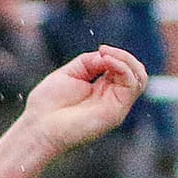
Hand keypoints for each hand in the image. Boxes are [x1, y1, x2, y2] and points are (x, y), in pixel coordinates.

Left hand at [22, 46, 147, 159]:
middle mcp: (110, 98)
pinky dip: (123, 68)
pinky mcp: (116, 112)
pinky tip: (107, 62)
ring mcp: (115, 106)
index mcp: (100, 89)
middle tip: (104, 50)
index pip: (122, 69)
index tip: (100, 48)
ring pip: (139, 78)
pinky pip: (132, 85)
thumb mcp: (69, 74)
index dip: (116, 55)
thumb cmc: (47, 105)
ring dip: (126, 60)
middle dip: (123, 55)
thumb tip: (106, 55)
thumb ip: (89, 62)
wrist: (38, 129)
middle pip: (135, 72)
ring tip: (107, 56)